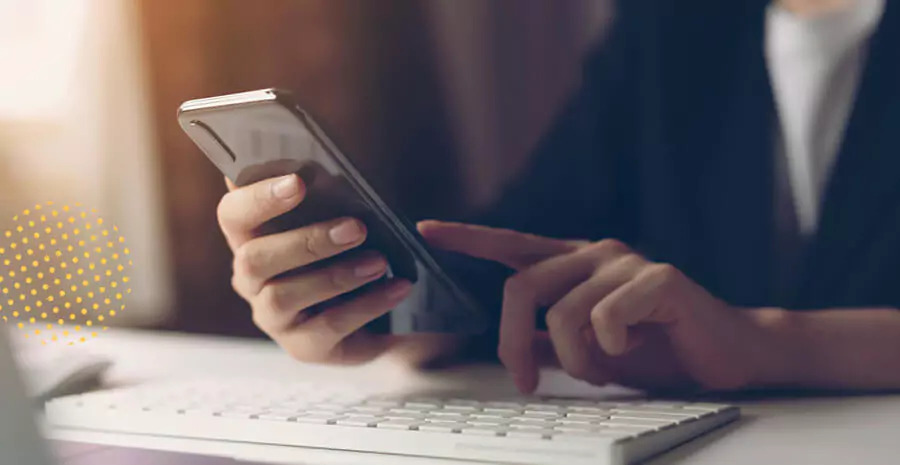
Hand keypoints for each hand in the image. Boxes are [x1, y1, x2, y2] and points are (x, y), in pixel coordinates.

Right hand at [217, 174, 422, 364]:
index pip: (233, 214)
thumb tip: (332, 170)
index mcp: (250, 237)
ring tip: (380, 261)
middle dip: (306, 241)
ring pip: (284, 296)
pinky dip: (367, 304)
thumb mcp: (338, 220)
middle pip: (254, 259)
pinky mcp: (302, 346)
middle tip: (356, 227)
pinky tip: (396, 287)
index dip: (258, 198)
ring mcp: (273, 317)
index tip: (298, 182)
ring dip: (336, 275)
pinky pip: (328, 326)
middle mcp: (250, 279)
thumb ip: (326, 197)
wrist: (380, 313)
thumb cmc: (348, 251)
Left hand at [420, 221, 774, 393]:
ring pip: (562, 313)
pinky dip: (611, 349)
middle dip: (513, 343)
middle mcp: (595, 254)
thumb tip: (515, 344)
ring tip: (604, 367)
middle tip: (528, 382)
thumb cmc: (657, 350)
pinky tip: (635, 347)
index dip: (468, 238)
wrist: (724, 356)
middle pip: (521, 289)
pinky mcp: (659, 278)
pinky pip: (606, 317)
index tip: (426, 229)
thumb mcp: (589, 350)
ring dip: (576, 359)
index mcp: (574, 265)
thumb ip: (550, 340)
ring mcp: (626, 262)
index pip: (512, 245)